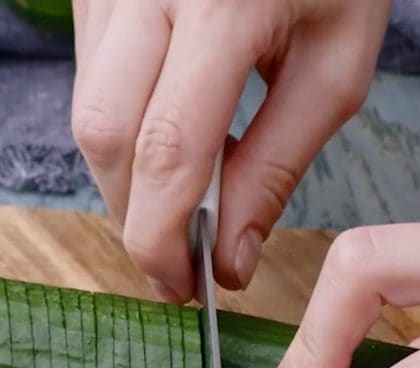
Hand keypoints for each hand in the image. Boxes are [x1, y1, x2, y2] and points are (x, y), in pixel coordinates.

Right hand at [70, 0, 390, 302]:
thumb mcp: (333, 66)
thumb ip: (277, 167)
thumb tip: (227, 260)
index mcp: (223, 4)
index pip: (168, 149)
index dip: (163, 237)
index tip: (181, 286)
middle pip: (103, 135)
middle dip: (133, 216)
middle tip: (173, 260)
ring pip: (86, 114)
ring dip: (126, 178)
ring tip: (179, 195)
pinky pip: (88, 82)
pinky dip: (121, 133)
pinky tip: (164, 133)